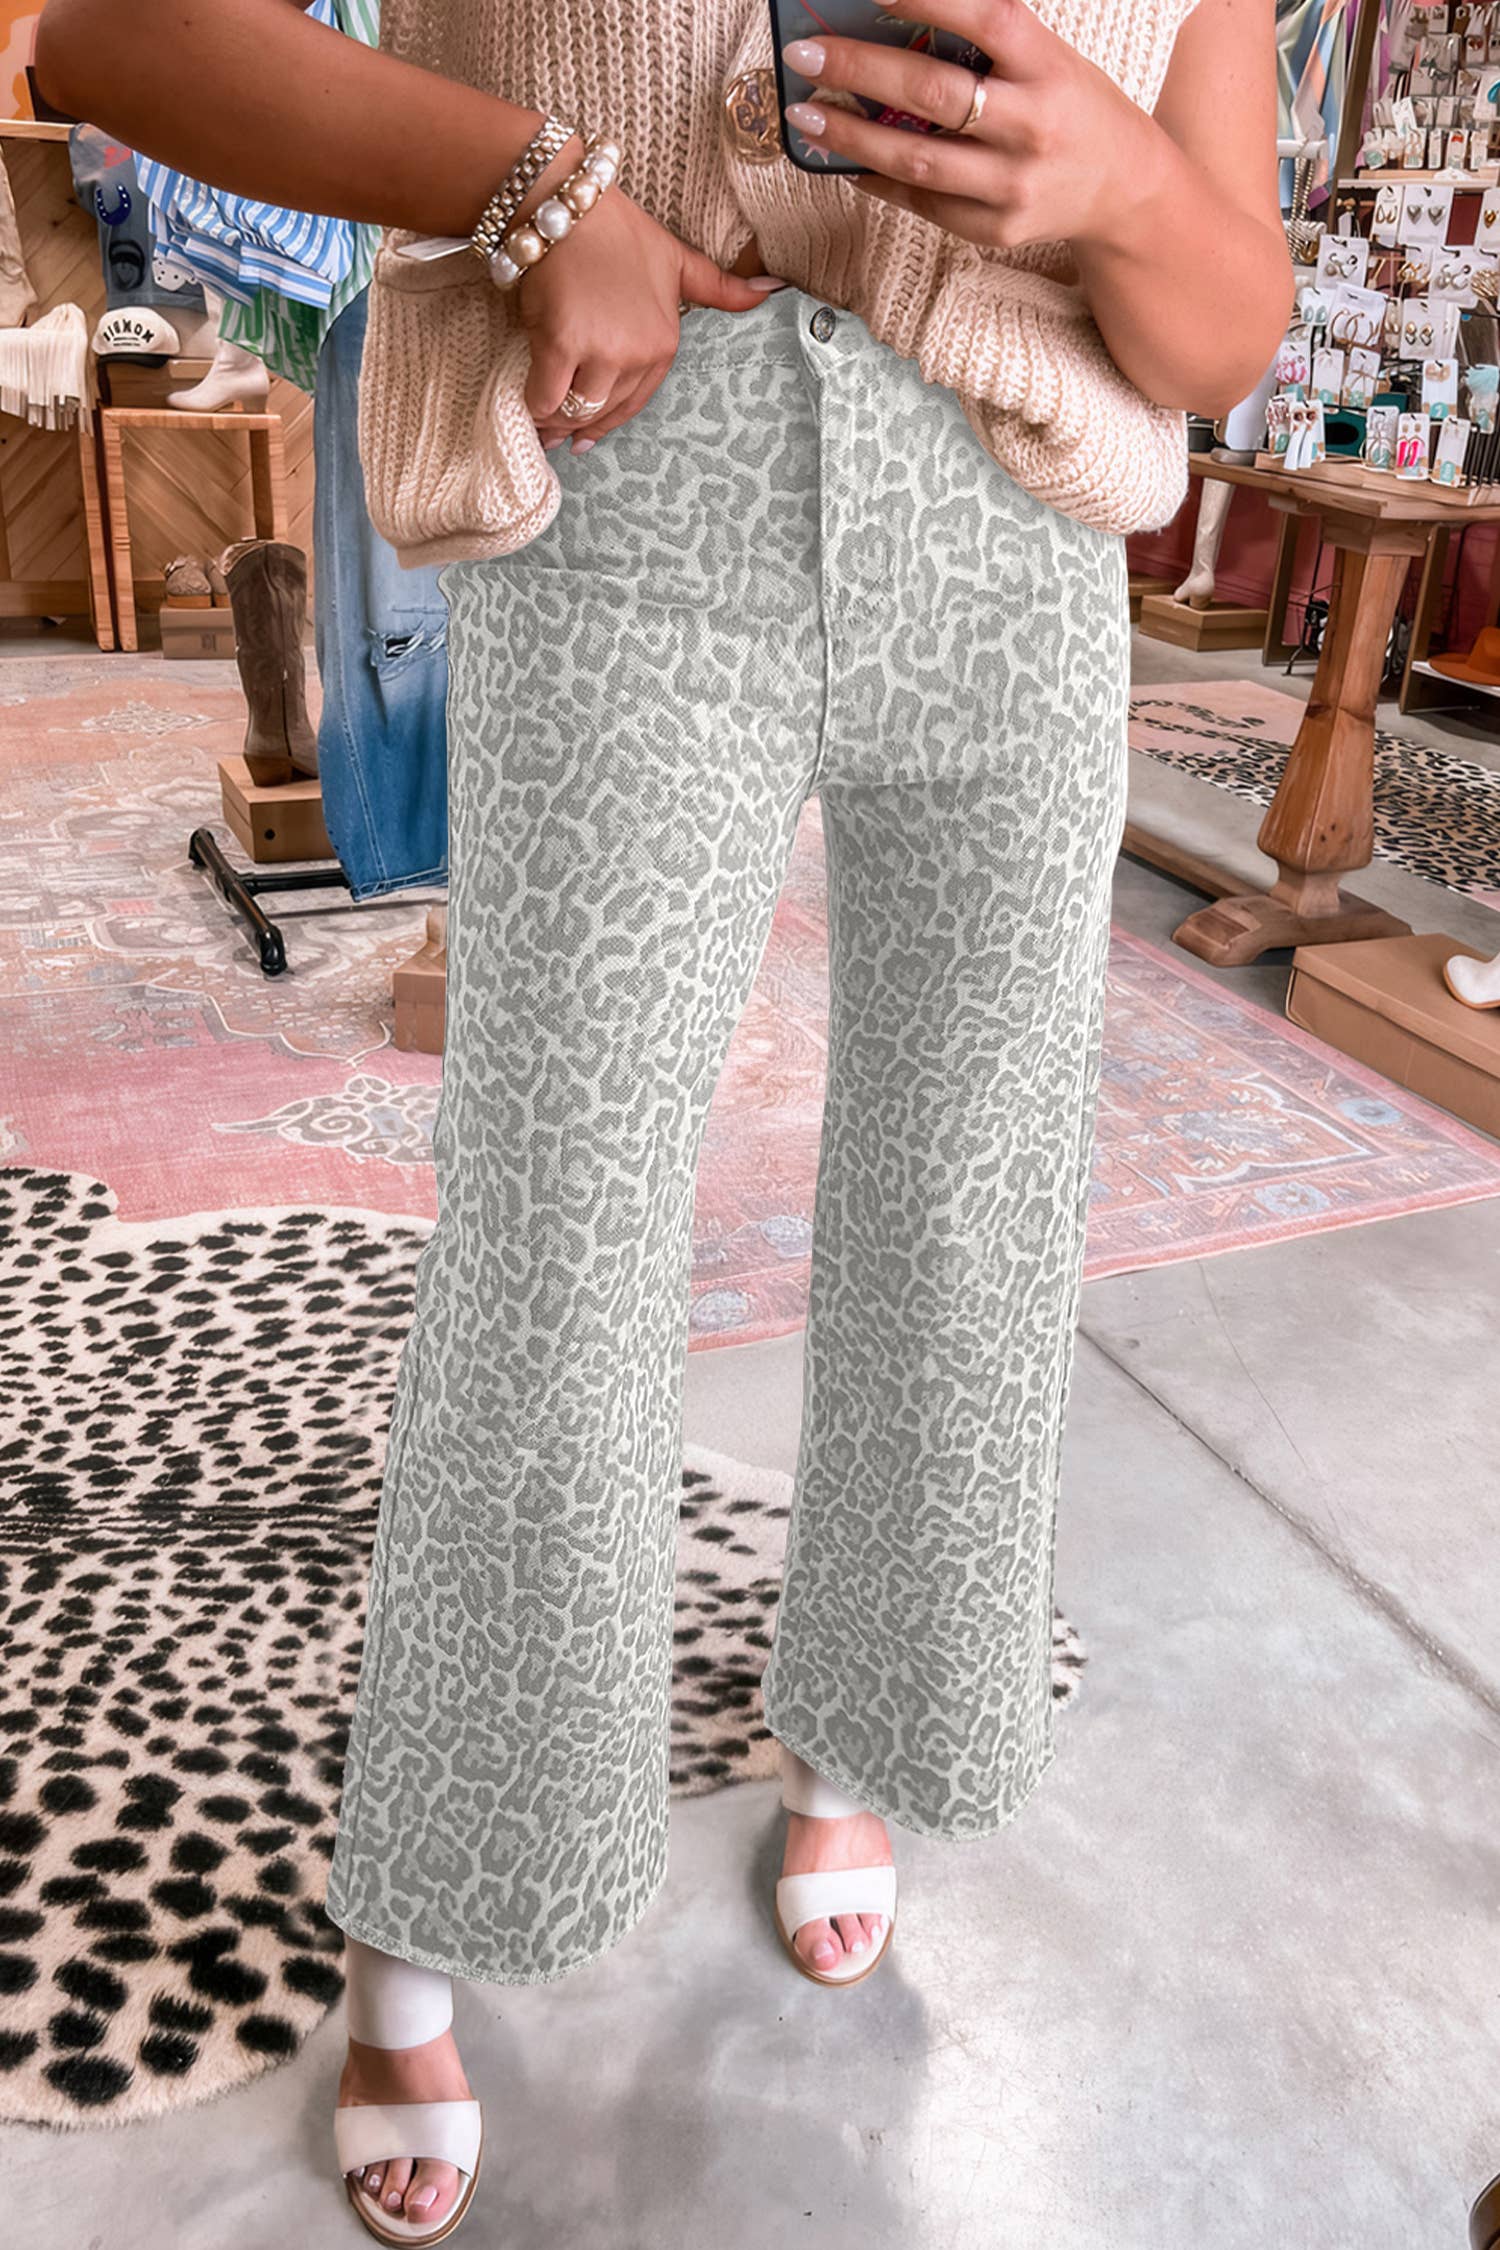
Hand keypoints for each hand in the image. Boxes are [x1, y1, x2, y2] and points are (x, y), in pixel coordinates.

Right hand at [518, 182, 781, 450]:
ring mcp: (602, 350)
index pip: (635, 402)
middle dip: (578, 425)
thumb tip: (773, 291)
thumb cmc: (617, 232)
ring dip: (555, 420)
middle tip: (554, 431)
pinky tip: (529, 408)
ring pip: (576, 410)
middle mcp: (638, 353)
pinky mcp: (563, 344)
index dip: (606, 420)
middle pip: (603, 411)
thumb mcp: (677, 260)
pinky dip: (535, 405)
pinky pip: (546, 397)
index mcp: (665, 343)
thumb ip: (719, 288)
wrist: (569, 207)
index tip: (586, 433)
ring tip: (540, 423)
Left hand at [780, 0, 1165, 257]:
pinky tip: (845, 159)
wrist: (1124, 189)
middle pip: (932, 94)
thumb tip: (892, 23)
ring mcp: (1014, 184)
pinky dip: (879, 180)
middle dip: (858, 69)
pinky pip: (924, 204)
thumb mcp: (1044, 58)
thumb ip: (982, 43)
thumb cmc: (1070, 106)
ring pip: (916, 161)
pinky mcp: (998, 229)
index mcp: (1048, 66)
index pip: (983, 17)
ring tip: (806, 115)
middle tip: (805, 54)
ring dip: (851, 136)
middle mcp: (1032, 125)